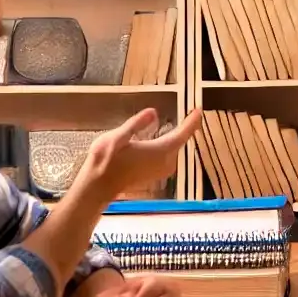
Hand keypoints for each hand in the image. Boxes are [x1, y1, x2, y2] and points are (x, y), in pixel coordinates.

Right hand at [78, 108, 201, 200]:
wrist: (98, 187)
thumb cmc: (106, 161)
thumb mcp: (118, 137)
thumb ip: (137, 124)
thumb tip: (154, 112)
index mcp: (161, 150)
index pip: (183, 133)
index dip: (192, 121)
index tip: (199, 110)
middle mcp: (166, 162)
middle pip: (180, 140)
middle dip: (184, 127)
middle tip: (188, 113)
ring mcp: (162, 170)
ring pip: (173, 149)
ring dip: (174, 136)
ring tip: (176, 123)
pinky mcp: (156, 175)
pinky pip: (167, 156)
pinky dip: (167, 146)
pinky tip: (159, 139)